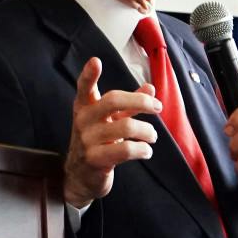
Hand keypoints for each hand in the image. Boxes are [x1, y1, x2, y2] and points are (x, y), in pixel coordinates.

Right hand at [63, 58, 162, 207]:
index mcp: (85, 107)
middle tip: (157, 107)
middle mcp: (83, 120)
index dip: (89, 74)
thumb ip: (130, 105)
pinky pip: (125, 150)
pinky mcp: (95, 159)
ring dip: (147, 131)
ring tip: (153, 136)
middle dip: (141, 102)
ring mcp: (87, 140)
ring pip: (126, 127)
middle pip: (113, 101)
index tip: (96, 61)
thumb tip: (150, 88)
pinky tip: (146, 150)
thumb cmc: (98, 142)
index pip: (84, 87)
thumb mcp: (110, 121)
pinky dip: (142, 149)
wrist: (80, 176)